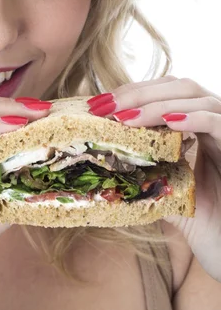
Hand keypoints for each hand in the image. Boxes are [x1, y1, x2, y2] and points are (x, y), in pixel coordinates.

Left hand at [87, 76, 220, 281]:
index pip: (167, 91)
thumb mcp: (167, 191)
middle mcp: (217, 122)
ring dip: (156, 104)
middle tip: (105, 107)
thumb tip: (101, 163)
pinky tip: (167, 121)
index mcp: (200, 126)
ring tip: (125, 118)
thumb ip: (144, 172)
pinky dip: (193, 118)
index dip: (134, 91)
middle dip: (139, 92)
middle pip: (180, 86)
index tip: (100, 103)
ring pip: (198, 97)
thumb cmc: (206, 224)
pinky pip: (218, 122)